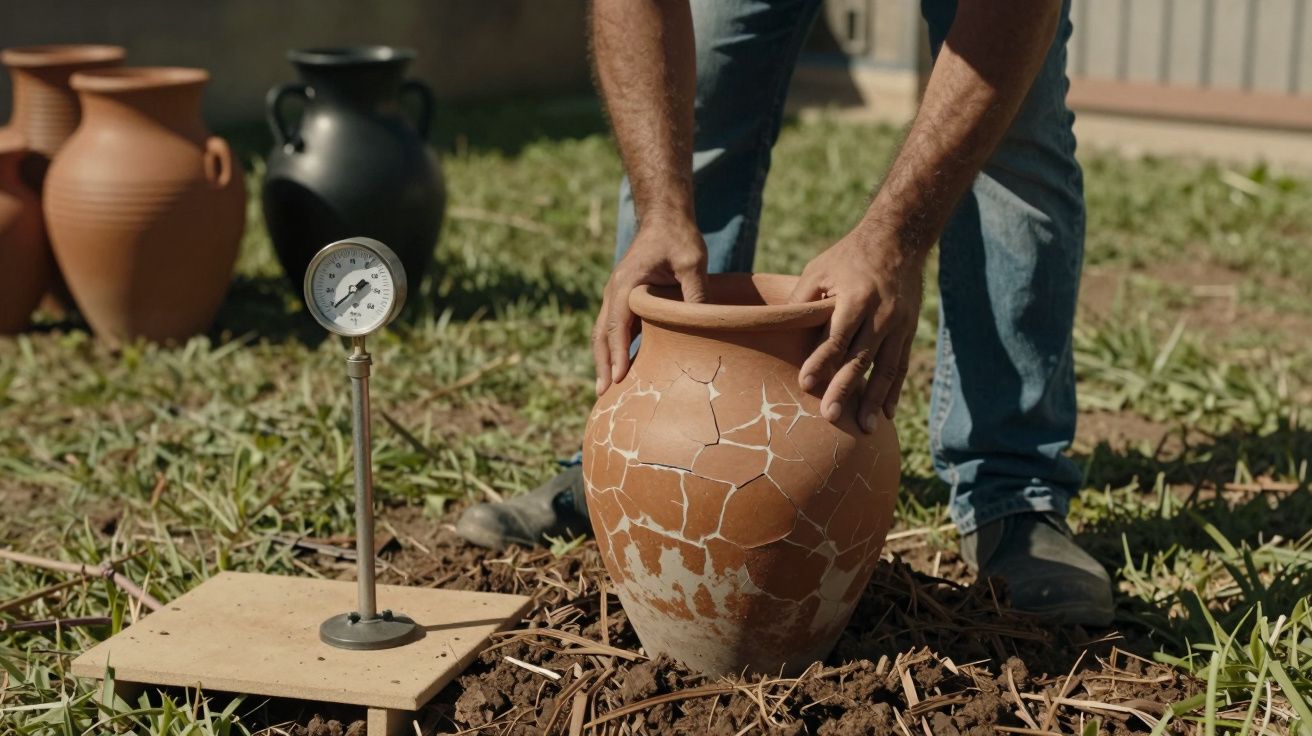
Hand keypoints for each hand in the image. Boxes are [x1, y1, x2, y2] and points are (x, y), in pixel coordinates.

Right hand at [593, 214, 708, 394]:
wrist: (665, 216)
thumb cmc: (678, 236)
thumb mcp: (692, 261)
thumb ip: (696, 292)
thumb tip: (706, 327)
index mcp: (626, 284)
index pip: (617, 325)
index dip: (616, 353)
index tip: (617, 379)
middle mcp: (615, 291)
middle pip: (602, 333)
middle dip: (602, 363)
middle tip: (604, 393)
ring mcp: (618, 294)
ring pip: (605, 331)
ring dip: (605, 358)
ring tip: (608, 388)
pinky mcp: (626, 297)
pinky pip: (616, 326)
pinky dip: (615, 346)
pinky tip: (623, 366)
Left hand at [788, 228, 924, 432]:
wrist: (899, 240)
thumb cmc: (848, 256)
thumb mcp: (819, 270)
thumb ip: (802, 301)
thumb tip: (779, 332)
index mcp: (856, 297)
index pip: (836, 336)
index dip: (821, 361)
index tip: (806, 384)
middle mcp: (882, 313)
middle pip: (861, 358)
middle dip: (845, 389)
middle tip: (829, 416)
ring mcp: (899, 324)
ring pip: (886, 368)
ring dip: (874, 400)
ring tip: (863, 428)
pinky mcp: (909, 330)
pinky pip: (901, 366)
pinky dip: (894, 391)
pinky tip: (886, 414)